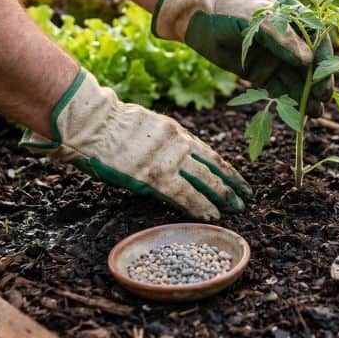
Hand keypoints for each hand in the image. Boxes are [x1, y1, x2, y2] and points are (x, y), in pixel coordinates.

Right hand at [21, 69, 251, 220]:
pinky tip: (212, 215)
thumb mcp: (146, 127)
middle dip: (231, 183)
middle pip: (213, 166)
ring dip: (222, 196)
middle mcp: (177, 144)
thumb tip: (174, 162)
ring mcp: (167, 160)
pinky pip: (183, 194)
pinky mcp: (154, 175)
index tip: (237, 178)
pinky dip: (200, 205)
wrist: (92, 122)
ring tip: (236, 209)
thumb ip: (164, 143)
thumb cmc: (110, 125)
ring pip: (204, 180)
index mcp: (175, 131)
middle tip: (245, 197)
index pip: (208, 153)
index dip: (225, 168)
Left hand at [151, 0, 332, 115]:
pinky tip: (299, 115)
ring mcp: (277, 58)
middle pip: (310, 64)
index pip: (317, 39)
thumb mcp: (256, 19)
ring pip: (297, 80)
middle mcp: (290, 40)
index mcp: (295, 18)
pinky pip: (281, 89)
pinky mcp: (264, 74)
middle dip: (317, 82)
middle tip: (321, 99)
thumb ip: (281, 39)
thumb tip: (307, 61)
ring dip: (307, 96)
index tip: (324, 77)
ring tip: (315, 113)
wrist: (200, 18)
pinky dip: (290, 102)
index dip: (323, 59)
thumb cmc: (229, 9)